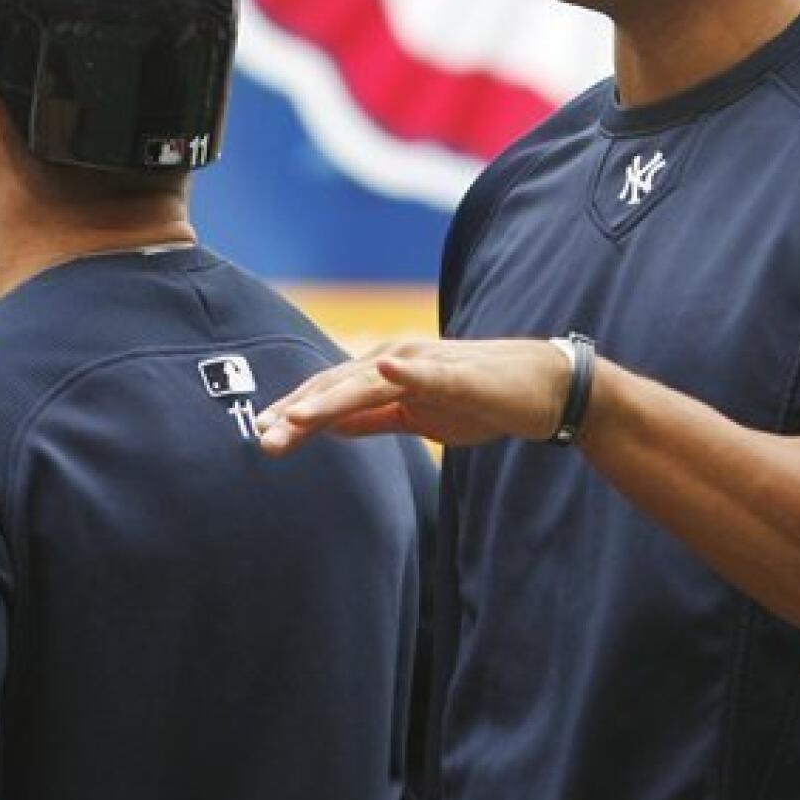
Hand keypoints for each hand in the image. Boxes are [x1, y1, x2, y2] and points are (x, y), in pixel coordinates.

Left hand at [255, 338, 570, 452]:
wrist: (539, 389)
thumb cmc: (477, 400)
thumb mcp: (415, 418)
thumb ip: (372, 418)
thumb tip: (326, 427)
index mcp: (384, 373)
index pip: (328, 394)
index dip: (293, 413)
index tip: (260, 436)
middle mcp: (396, 359)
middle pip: (337, 388)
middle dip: (298, 414)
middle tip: (262, 439)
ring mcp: (425, 364)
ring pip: (367, 382)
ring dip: (330, 399)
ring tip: (296, 417)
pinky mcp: (457, 372)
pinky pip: (426, 372)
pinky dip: (404, 371)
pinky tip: (384, 368)